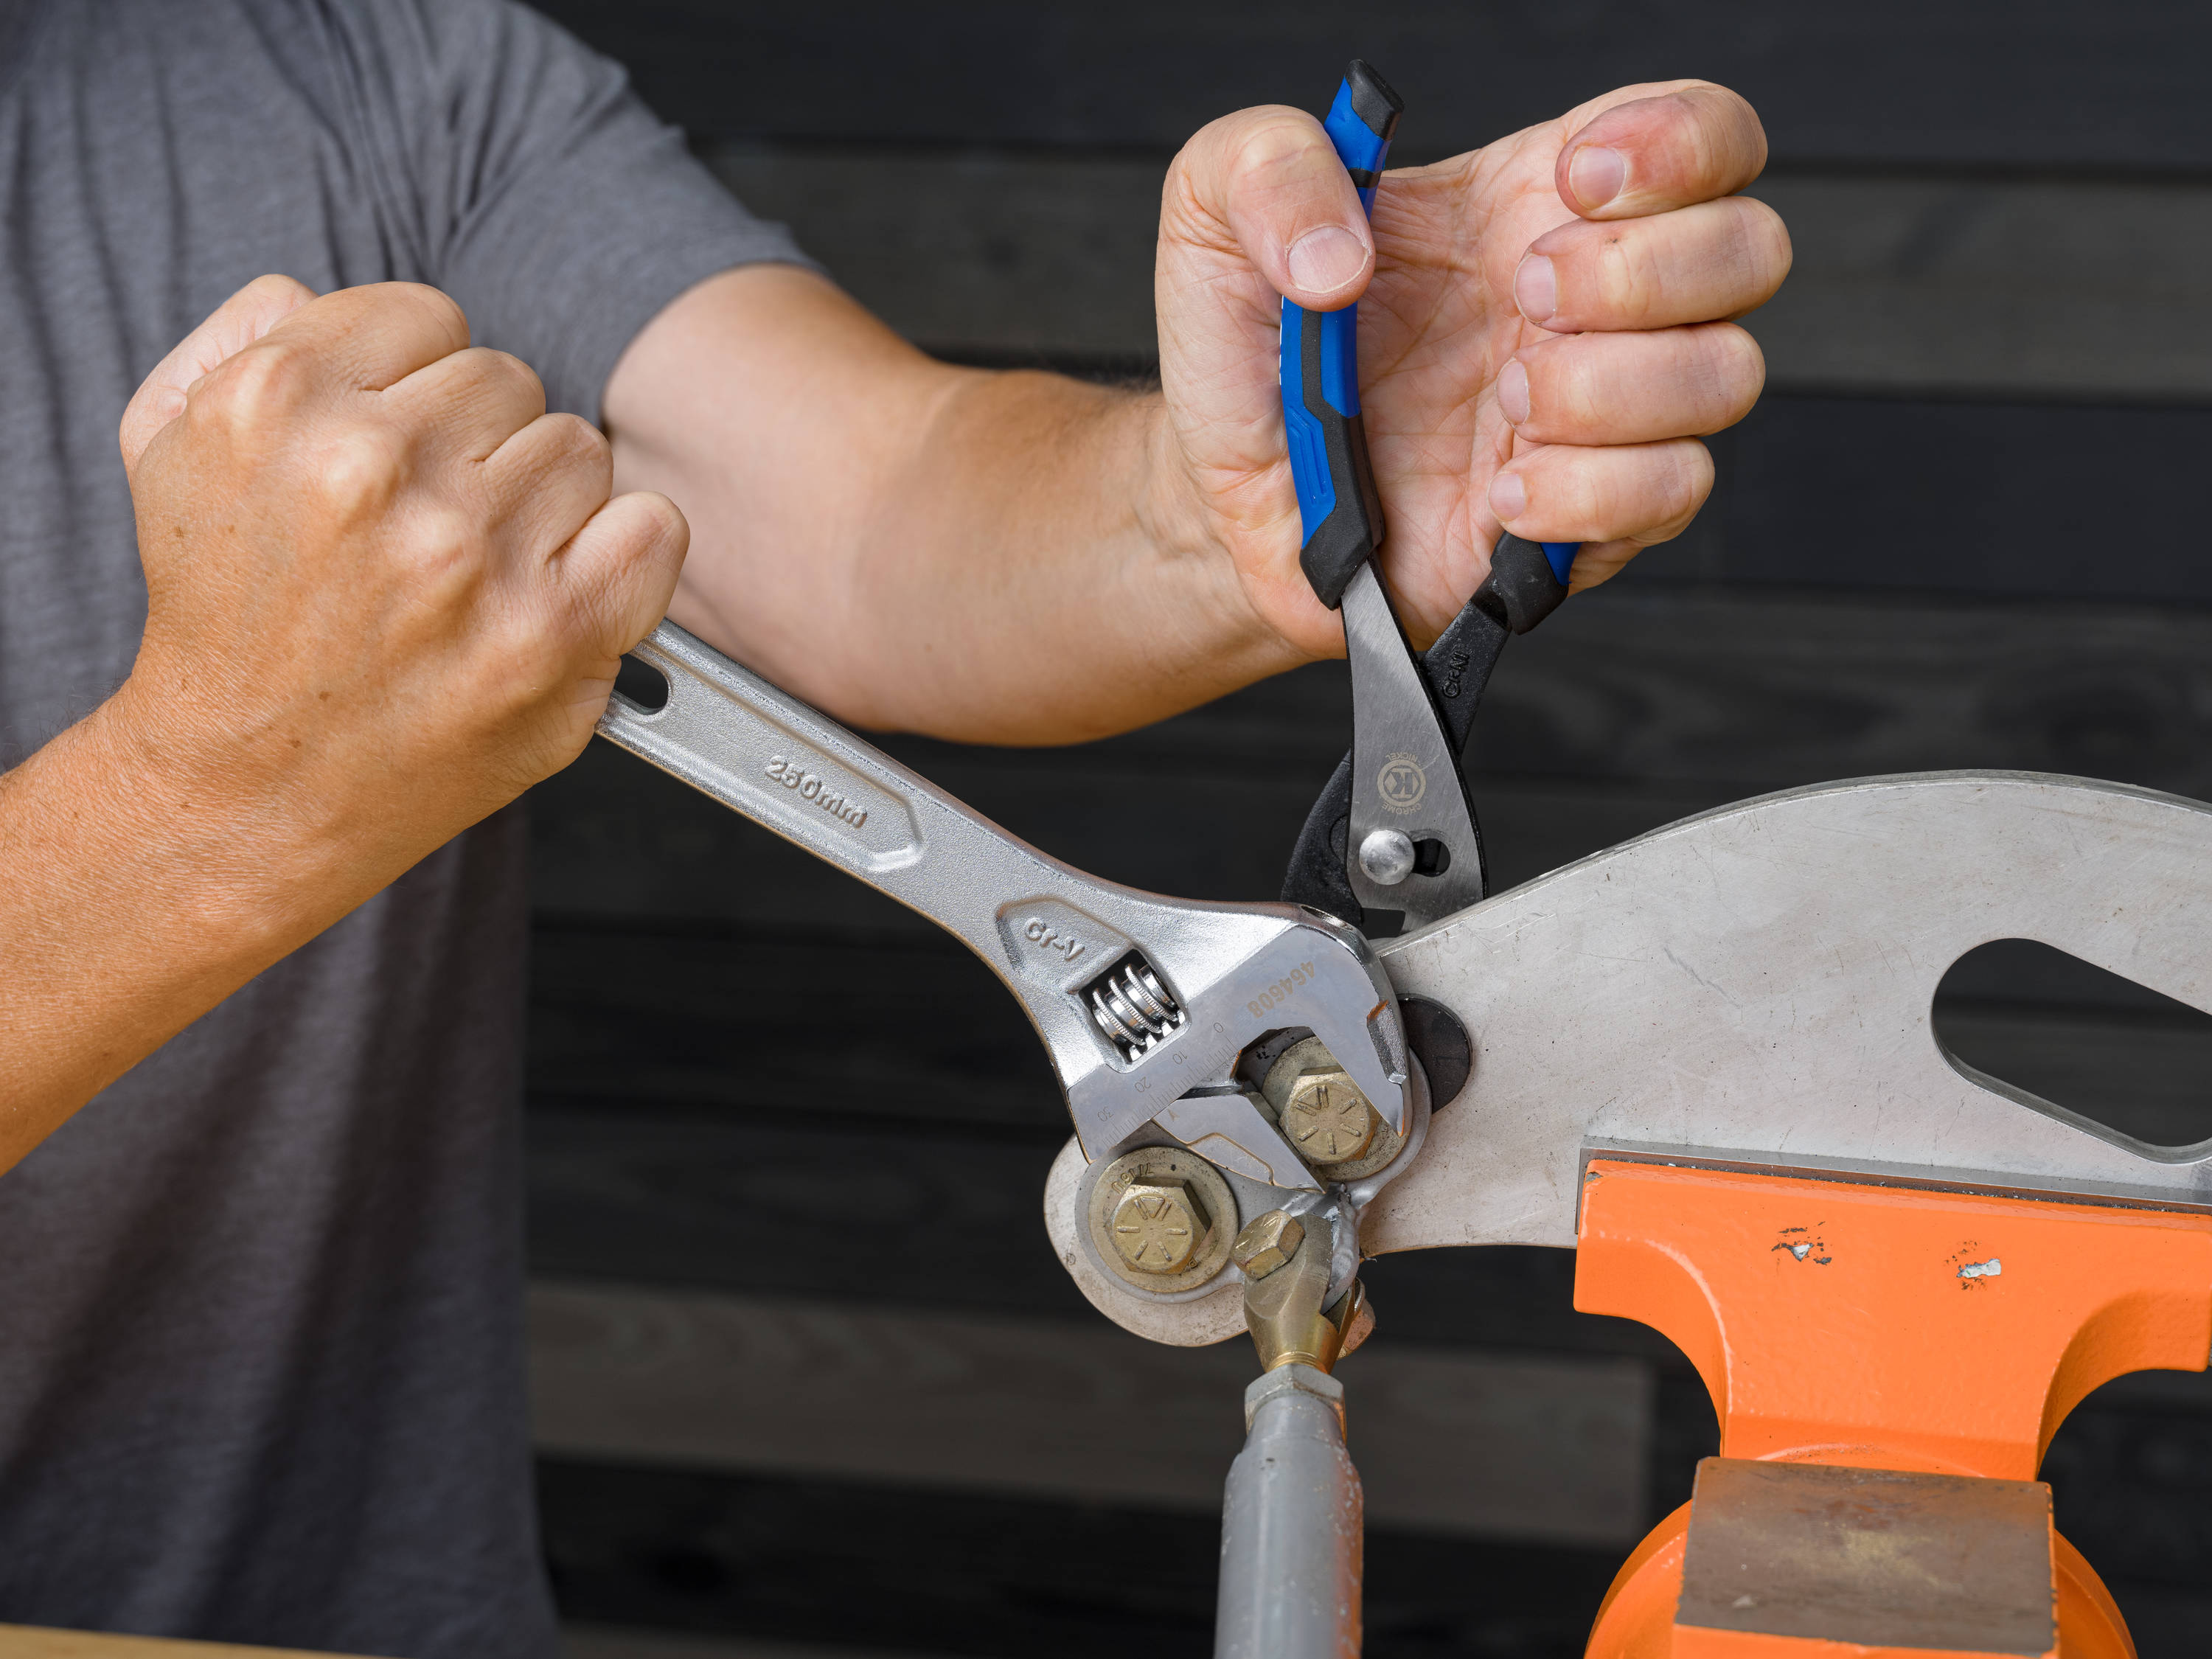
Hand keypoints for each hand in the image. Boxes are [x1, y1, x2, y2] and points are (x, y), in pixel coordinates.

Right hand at [116, 275, 685, 898]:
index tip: (398, 447)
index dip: (418, 384)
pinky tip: (555, 588)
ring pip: (579, 450)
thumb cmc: (225, 624)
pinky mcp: (550, 633)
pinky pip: (654, 526)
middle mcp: (376, 468)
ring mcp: (470, 554)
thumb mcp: (168, 449)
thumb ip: (243, 340)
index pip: (430, 316)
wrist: (250, 792)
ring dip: (543, 503)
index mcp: (282, 401)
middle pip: (510, 380)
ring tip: (475, 570)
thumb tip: (316, 291)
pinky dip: (623, 553)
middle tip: (428, 525)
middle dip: (478, 446)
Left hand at [1154, 79, 1787, 655]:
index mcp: (1532, 203)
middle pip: (1753, 248)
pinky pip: (1671, 495)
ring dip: (1610, 386)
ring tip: (1501, 403)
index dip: (1682, 142)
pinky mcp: (1590, 521)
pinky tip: (1498, 496)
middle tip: (1524, 295)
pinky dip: (1588, 493)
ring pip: (1728, 375)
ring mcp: (1603, 415)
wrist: (1228, 501)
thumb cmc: (1247, 354)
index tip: (1573, 181)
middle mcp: (1593, 304)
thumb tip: (1339, 249)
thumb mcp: (1215, 214)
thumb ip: (1267, 169)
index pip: (1707, 134)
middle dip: (1644, 269)